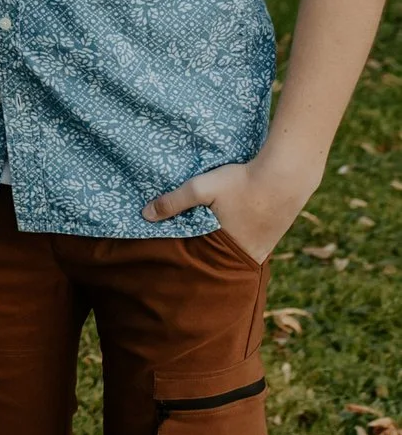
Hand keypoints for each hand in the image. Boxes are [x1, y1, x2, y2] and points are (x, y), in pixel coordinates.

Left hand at [144, 158, 313, 262]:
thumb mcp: (202, 187)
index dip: (187, 256)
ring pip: (235, 252)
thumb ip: (173, 202)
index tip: (170, 253)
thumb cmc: (243, 182)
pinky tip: (232, 227)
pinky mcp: (274, 237)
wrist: (288, 173)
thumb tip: (145, 215)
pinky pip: (250, 244)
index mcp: (230, 249)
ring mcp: (265, 248)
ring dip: (222, 245)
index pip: (200, 260)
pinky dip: (239, 238)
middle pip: (218, 259)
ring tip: (208, 235)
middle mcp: (250, 255)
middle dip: (204, 254)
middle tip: (189, 244)